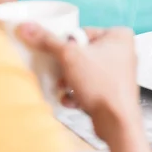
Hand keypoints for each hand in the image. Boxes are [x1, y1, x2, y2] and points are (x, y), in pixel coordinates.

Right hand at [18, 25, 140, 139]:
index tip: (62, 55)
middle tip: (62, 73)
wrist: (116, 124)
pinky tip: (73, 99)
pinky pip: (89, 87)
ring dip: (70, 81)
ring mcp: (118, 73)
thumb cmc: (104, 86)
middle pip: (81, 52)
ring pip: (84, 71)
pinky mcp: (112, 92)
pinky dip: (78, 93)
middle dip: (67, 67)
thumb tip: (29, 28)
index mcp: (118, 35)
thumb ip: (48, 41)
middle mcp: (122, 52)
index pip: (82, 33)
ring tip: (66, 88)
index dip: (68, 46)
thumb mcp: (69, 56)